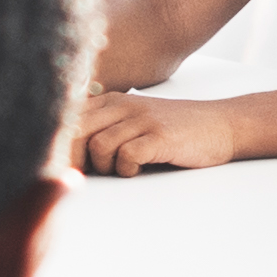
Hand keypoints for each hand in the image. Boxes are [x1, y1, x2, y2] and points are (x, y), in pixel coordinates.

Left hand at [76, 88, 251, 176]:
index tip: (61, 165)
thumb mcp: (132, 120)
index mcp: (109, 101)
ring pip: (98, 147)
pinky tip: (137, 169)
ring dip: (104, 167)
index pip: (66, 119)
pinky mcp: (160, 136)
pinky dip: (127, 170)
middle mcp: (122, 105)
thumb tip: (62, 154)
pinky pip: (127, 156)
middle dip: (71, 160)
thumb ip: (100, 128)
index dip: (57, 146)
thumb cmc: (172, 129)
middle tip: (84, 174)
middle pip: (74, 132)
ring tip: (119, 169)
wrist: (219, 124)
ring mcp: (142, 120)